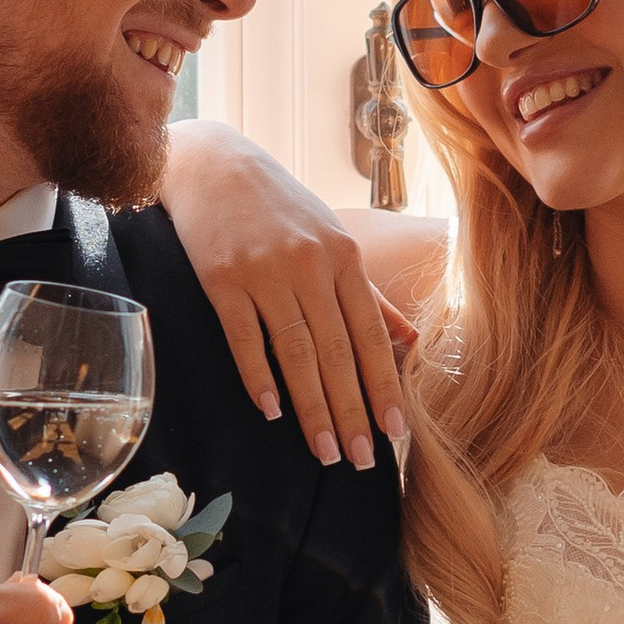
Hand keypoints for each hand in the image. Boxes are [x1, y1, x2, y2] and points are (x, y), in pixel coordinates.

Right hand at [164, 120, 412, 469]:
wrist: (212, 163)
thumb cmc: (278, 206)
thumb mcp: (332, 238)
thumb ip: (369, 294)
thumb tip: (411, 340)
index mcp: (344, 257)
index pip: (371, 335)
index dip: (384, 386)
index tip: (396, 434)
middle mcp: (309, 265)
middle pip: (336, 351)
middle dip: (352, 410)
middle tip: (360, 460)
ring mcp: (264, 271)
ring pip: (296, 352)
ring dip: (312, 408)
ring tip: (324, 451)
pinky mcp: (221, 278)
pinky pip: (244, 337)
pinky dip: (258, 376)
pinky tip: (271, 412)